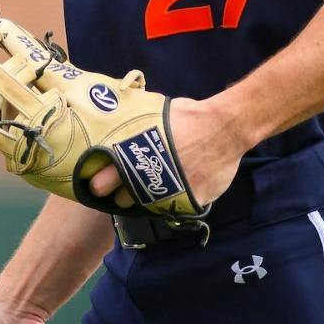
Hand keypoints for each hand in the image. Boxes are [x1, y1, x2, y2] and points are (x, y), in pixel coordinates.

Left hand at [87, 95, 244, 207]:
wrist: (224, 127)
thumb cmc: (186, 117)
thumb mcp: (150, 117)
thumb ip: (131, 132)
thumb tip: (113, 133)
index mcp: (133, 157)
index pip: (101, 183)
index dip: (99, 182)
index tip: (100, 179)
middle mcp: (147, 178)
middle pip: (119, 199)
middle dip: (118, 193)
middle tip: (121, 185)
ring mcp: (169, 193)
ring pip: (143, 206)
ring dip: (141, 198)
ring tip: (146, 185)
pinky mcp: (189, 202)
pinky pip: (172, 207)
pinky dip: (170, 199)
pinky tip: (171, 187)